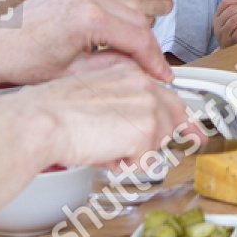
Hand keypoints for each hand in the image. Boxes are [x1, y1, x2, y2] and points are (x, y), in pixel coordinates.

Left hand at [0, 0, 170, 83]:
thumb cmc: (17, 59)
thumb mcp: (73, 74)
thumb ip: (114, 68)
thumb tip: (140, 71)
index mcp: (88, 17)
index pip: (138, 37)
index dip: (154, 60)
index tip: (161, 74)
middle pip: (137, 19)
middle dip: (148, 46)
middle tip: (153, 68)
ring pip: (124, 8)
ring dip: (134, 32)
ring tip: (135, 57)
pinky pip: (106, 2)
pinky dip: (116, 20)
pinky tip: (115, 40)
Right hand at [13, 62, 199, 169]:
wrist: (41, 121)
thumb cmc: (53, 113)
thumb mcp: (95, 99)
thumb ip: (123, 109)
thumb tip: (143, 133)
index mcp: (128, 71)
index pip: (166, 93)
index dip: (184, 115)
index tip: (195, 128)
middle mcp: (142, 83)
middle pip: (175, 115)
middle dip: (181, 135)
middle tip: (194, 144)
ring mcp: (147, 105)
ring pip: (159, 141)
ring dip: (137, 153)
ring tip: (106, 148)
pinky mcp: (146, 130)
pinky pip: (146, 160)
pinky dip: (126, 165)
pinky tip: (105, 154)